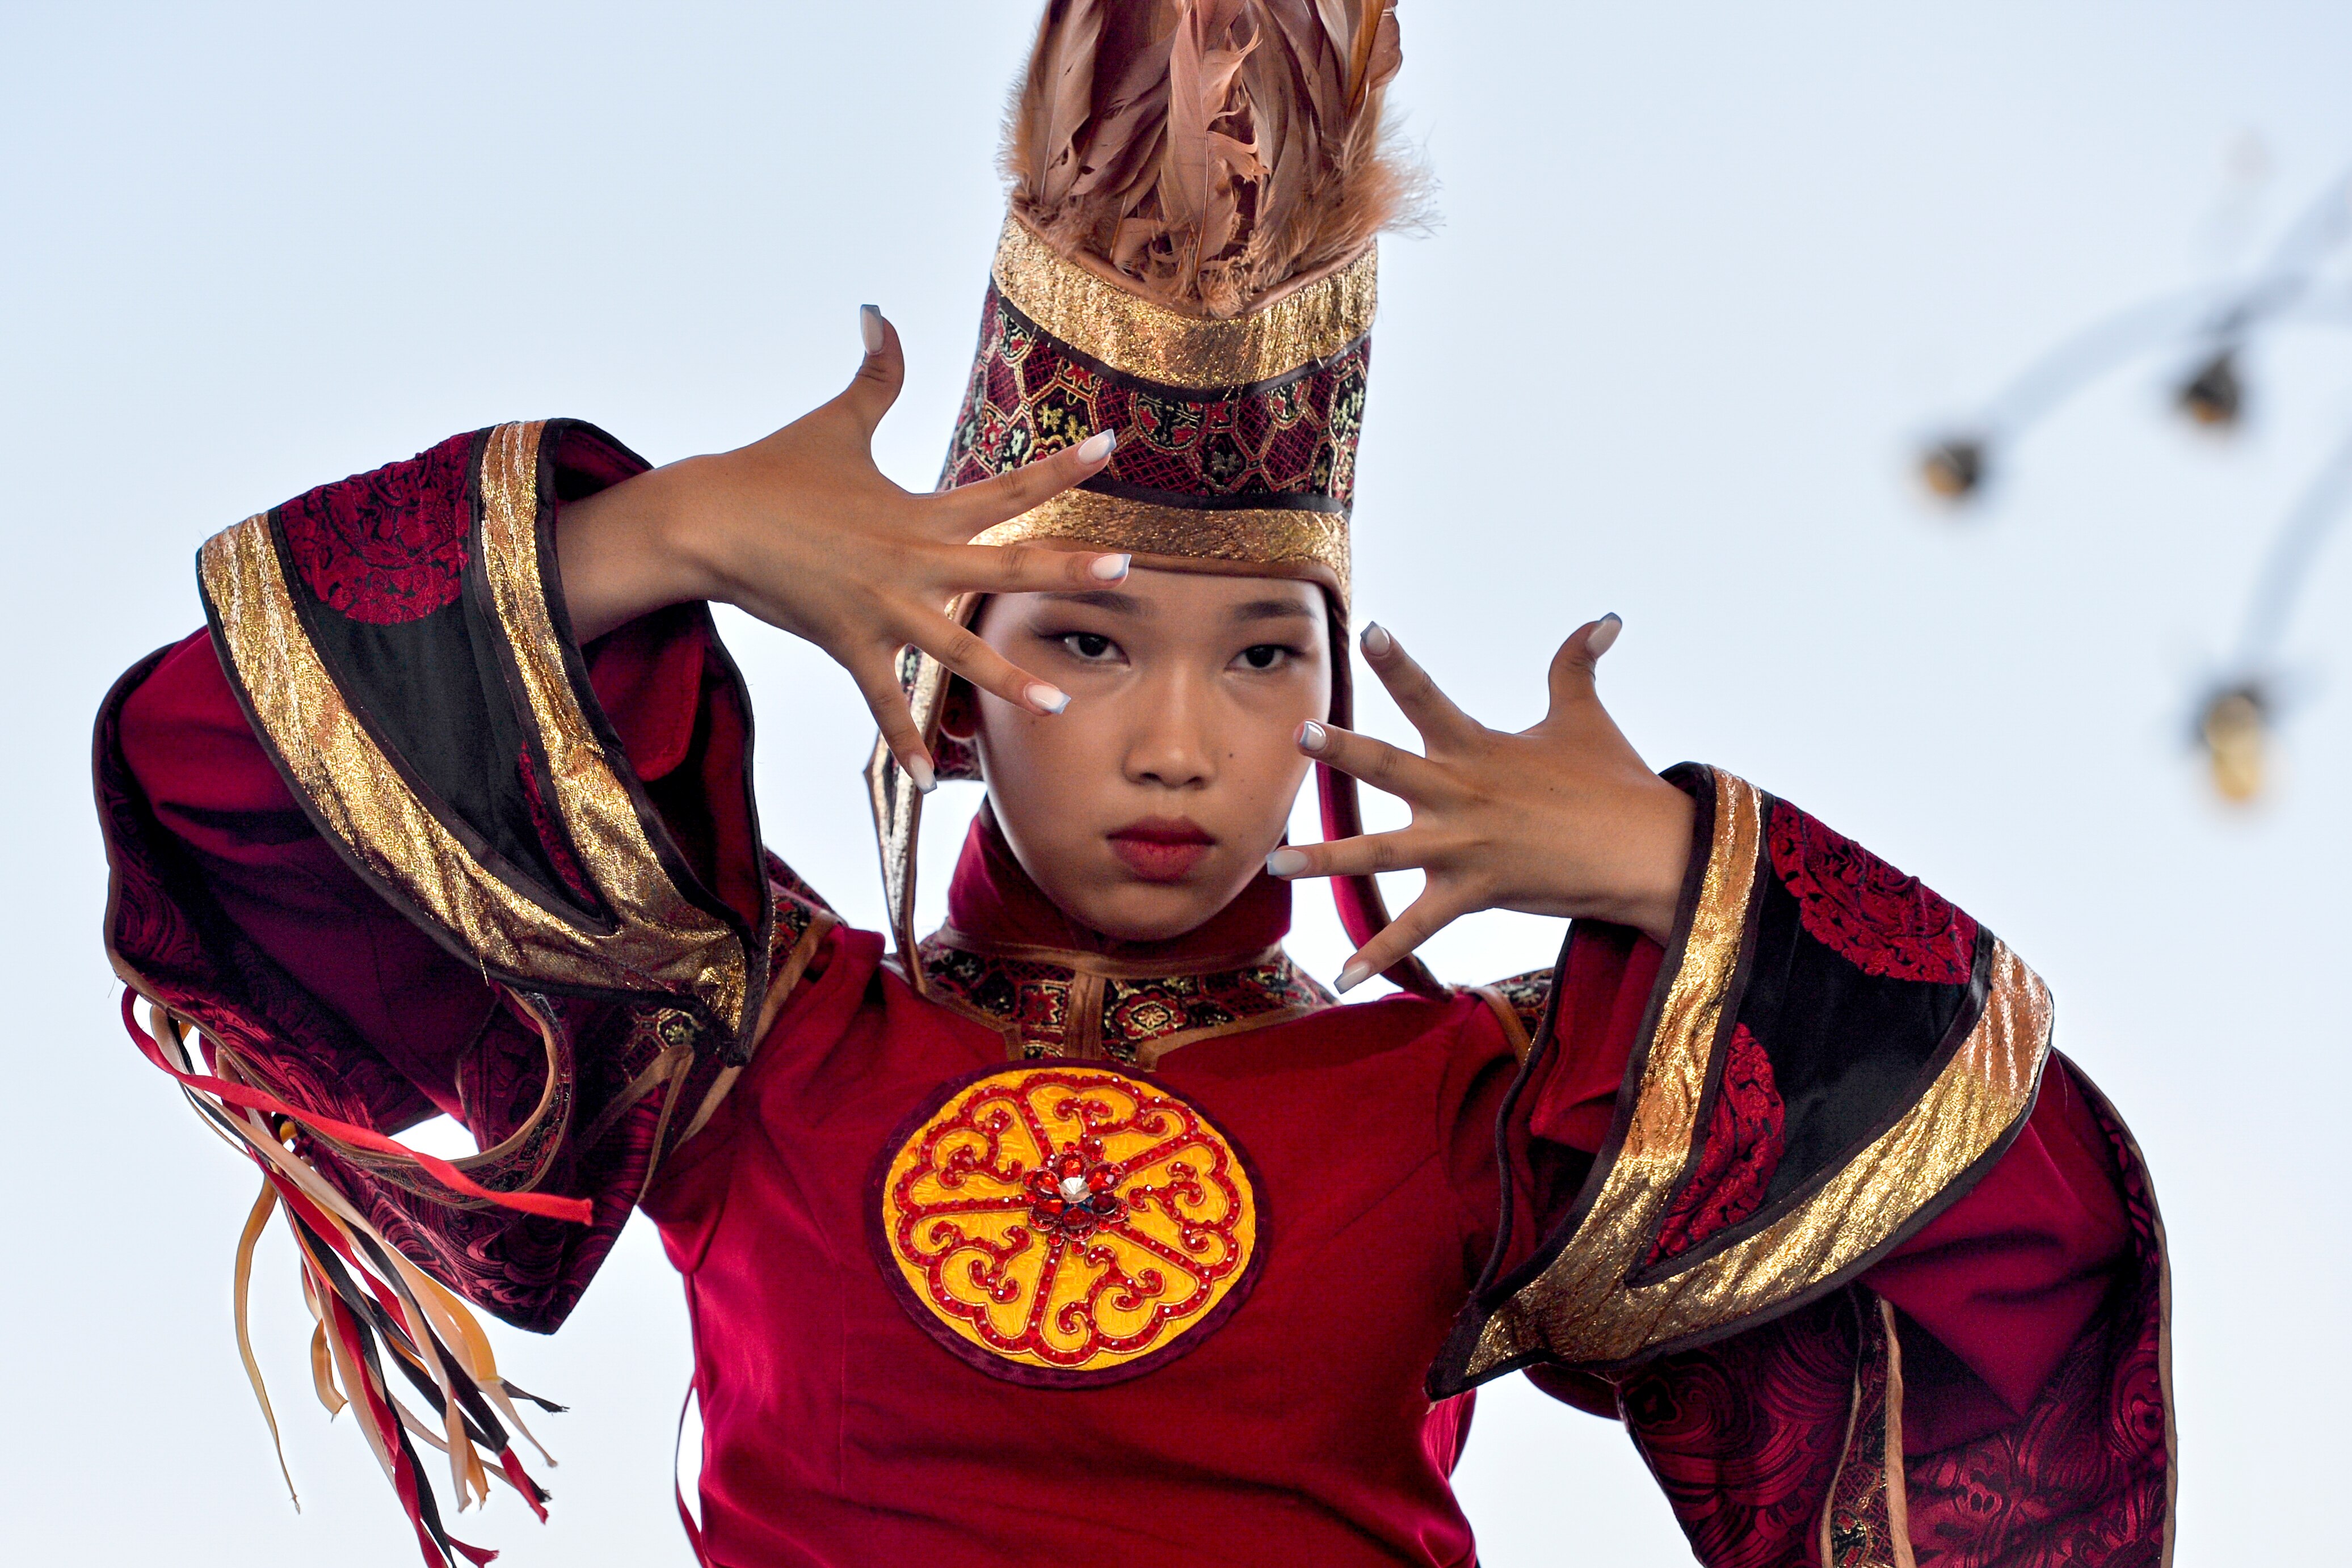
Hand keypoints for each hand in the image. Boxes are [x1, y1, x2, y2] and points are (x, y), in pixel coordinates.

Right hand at [558, 306, 1126, 788]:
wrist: (706, 521)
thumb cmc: (773, 469)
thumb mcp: (836, 420)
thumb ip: (874, 374)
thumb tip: (879, 311)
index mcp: (921, 511)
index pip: (1008, 487)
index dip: (1062, 466)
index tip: (1112, 446)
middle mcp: (912, 563)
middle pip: (1005, 567)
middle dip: (1067, 570)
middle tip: (1126, 568)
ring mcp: (882, 610)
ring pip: (957, 650)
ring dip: (1008, 680)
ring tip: (1059, 702)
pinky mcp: (849, 645)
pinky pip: (883, 701)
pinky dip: (905, 743)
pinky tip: (933, 782)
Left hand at [1265, 616, 1695, 987]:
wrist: (1647, 852)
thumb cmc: (1615, 782)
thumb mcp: (1586, 717)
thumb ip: (1577, 664)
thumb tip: (1608, 617)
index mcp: (1478, 747)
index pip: (1429, 697)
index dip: (1399, 664)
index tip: (1370, 630)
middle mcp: (1461, 794)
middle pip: (1390, 768)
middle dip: (1344, 752)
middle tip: (1301, 733)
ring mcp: (1463, 847)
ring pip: (1381, 854)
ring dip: (1326, 860)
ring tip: (1276, 862)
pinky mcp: (1473, 893)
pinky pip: (1416, 929)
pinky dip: (1378, 955)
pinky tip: (1341, 977)